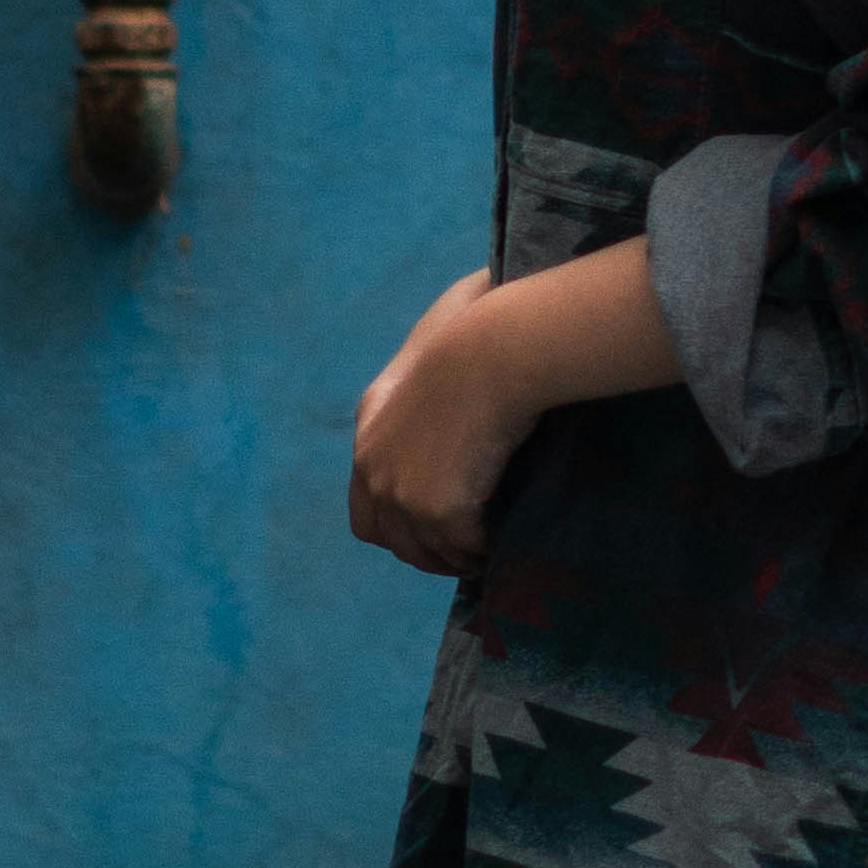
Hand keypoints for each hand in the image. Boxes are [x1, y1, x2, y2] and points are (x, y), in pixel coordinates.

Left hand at [348, 274, 535, 579]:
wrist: (493, 352)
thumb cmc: (481, 326)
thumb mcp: (439, 333)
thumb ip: (438, 355)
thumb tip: (475, 311)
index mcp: (370, 424)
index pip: (364, 499)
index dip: (396, 518)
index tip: (432, 523)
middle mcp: (372, 464)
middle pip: (386, 536)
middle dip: (424, 548)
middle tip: (463, 549)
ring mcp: (399, 492)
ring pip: (426, 551)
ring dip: (457, 556)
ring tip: (488, 552)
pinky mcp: (434, 511)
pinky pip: (463, 549)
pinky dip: (484, 549)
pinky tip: (504, 540)